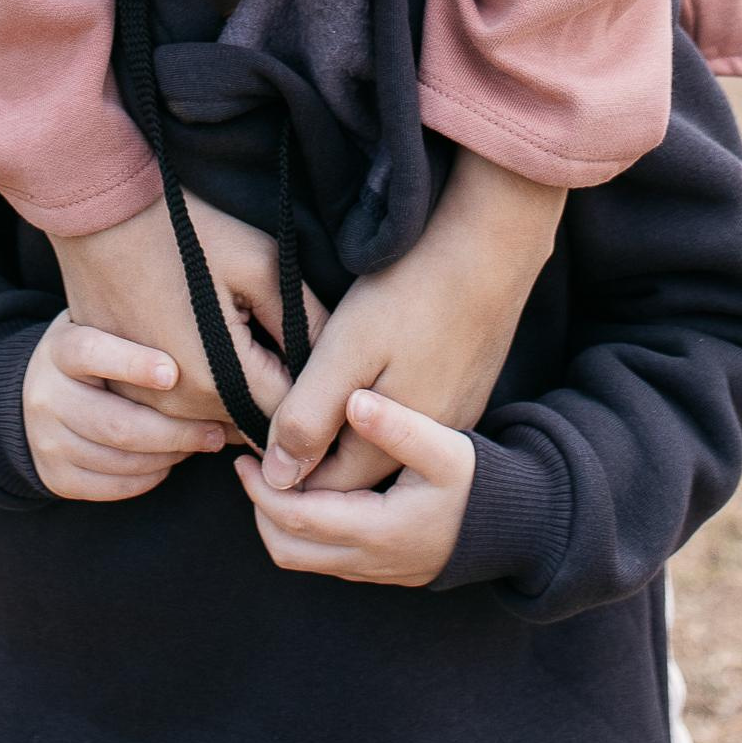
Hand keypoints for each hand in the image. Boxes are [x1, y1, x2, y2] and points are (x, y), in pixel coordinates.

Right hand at [21, 317, 230, 500]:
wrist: (39, 393)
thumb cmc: (95, 357)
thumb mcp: (104, 330)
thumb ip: (140, 334)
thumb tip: (209, 350)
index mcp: (60, 350)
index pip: (91, 353)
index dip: (131, 364)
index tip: (173, 374)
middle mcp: (46, 396)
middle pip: (116, 423)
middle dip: (175, 432)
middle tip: (215, 432)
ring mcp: (47, 440)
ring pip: (119, 459)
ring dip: (169, 456)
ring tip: (199, 444)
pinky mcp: (55, 476)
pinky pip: (112, 486)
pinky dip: (149, 477)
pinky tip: (169, 461)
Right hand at [56, 193, 315, 431]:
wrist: (102, 213)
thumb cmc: (186, 231)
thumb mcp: (262, 263)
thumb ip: (306, 321)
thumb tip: (336, 365)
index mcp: (220, 378)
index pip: (288, 420)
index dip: (311, 398)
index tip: (321, 369)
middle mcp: (179, 405)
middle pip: (250, 428)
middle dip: (274, 403)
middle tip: (283, 349)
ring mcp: (142, 402)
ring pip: (211, 426)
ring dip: (235, 403)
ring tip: (248, 347)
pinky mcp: (118, 391)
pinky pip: (174, 415)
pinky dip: (198, 397)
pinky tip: (206, 353)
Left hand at [237, 386, 473, 585]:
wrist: (517, 525)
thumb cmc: (480, 483)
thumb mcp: (447, 447)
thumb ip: (400, 426)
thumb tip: (354, 403)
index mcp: (377, 532)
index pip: (296, 519)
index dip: (263, 488)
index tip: (247, 456)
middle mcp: (369, 561)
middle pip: (288, 549)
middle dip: (262, 509)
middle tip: (251, 466)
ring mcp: (373, 569)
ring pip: (303, 558)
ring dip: (280, 520)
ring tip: (275, 472)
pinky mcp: (380, 565)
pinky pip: (323, 556)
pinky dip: (302, 526)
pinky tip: (308, 485)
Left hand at [264, 149, 561, 493]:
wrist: (489, 249)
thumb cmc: (410, 294)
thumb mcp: (344, 352)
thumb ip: (308, 417)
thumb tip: (277, 478)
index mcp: (393, 446)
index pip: (327, 493)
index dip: (285, 477)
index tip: (252, 452)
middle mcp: (430, 446)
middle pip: (358, 477)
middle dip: (313, 463)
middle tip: (274, 424)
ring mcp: (454, 417)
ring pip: (384, 451)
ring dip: (345, 440)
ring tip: (311, 402)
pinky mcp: (466, 391)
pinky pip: (413, 426)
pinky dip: (378, 419)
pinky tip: (362, 383)